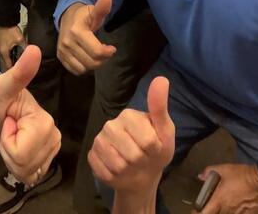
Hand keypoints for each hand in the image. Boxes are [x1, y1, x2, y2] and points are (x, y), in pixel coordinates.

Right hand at [0, 25, 26, 70]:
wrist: (4, 20)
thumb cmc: (11, 30)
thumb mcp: (20, 40)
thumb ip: (24, 48)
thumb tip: (29, 55)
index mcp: (4, 53)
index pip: (8, 67)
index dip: (14, 69)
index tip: (19, 71)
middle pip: (6, 61)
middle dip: (13, 62)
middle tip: (20, 63)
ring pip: (5, 56)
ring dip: (10, 56)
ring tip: (17, 55)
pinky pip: (4, 50)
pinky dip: (8, 51)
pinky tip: (13, 48)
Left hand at [0, 45, 60, 184]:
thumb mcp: (1, 86)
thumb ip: (19, 72)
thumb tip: (34, 49)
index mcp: (44, 121)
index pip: (23, 152)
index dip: (8, 140)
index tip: (7, 121)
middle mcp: (53, 135)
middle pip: (26, 165)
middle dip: (9, 151)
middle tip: (8, 129)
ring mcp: (50, 148)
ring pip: (28, 173)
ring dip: (12, 159)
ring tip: (10, 136)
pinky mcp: (45, 158)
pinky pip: (30, 176)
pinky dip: (17, 166)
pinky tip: (15, 148)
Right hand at [56, 0, 116, 75]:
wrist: (66, 17)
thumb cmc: (84, 15)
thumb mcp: (94, 12)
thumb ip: (102, 7)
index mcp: (77, 31)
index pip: (97, 52)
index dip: (108, 52)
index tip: (111, 48)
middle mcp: (68, 42)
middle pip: (92, 62)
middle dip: (102, 59)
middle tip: (103, 51)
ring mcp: (62, 50)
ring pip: (84, 68)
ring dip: (93, 64)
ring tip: (94, 53)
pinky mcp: (60, 57)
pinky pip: (75, 70)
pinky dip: (83, 67)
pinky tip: (86, 57)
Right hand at [89, 76, 174, 199]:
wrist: (141, 174)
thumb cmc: (155, 152)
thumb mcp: (165, 133)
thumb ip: (160, 108)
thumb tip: (161, 79)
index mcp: (129, 115)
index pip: (147, 140)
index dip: (154, 151)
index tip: (154, 148)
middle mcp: (110, 124)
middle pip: (132, 154)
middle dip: (141, 162)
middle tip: (142, 158)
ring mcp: (98, 140)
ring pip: (117, 165)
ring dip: (129, 171)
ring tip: (131, 165)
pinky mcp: (91, 157)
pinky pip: (105, 172)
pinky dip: (115, 178)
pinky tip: (119, 171)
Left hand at [197, 163, 257, 213]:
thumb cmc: (243, 175)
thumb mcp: (225, 169)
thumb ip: (210, 171)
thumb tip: (200, 176)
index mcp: (220, 201)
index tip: (195, 211)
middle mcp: (228, 211)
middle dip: (213, 212)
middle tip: (214, 206)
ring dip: (225, 212)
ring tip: (227, 206)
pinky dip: (238, 213)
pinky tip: (240, 209)